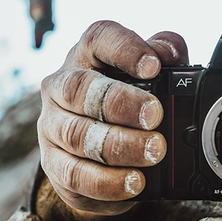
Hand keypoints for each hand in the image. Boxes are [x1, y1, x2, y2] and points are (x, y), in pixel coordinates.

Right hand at [38, 20, 188, 219]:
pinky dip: (107, 182)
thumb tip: (169, 53)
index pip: (99, 38)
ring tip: (154, 151)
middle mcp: (61, 85)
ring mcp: (52, 125)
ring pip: (77, 134)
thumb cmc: (133, 95)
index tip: (154, 67)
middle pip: (80, 88)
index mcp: (87, 53)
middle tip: (155, 116)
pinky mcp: (54, 164)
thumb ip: (166, 52)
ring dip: (119, 146)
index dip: (126, 50)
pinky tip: (134, 182)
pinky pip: (74, 175)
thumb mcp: (154, 70)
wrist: (106, 146)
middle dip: (120, 103)